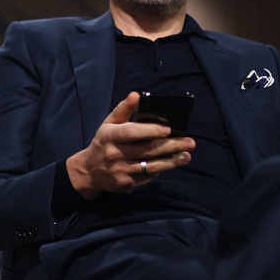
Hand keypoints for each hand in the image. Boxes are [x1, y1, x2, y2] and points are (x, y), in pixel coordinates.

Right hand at [66, 92, 194, 199]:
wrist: (90, 171)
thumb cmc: (104, 142)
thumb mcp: (109, 124)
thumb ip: (123, 109)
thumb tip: (137, 95)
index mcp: (110, 136)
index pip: (132, 132)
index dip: (151, 130)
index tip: (169, 129)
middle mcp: (115, 154)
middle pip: (148, 150)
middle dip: (171, 146)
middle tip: (189, 142)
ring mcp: (121, 171)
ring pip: (152, 166)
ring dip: (172, 161)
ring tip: (187, 155)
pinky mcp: (126, 184)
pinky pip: (148, 177)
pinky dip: (161, 170)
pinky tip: (172, 163)